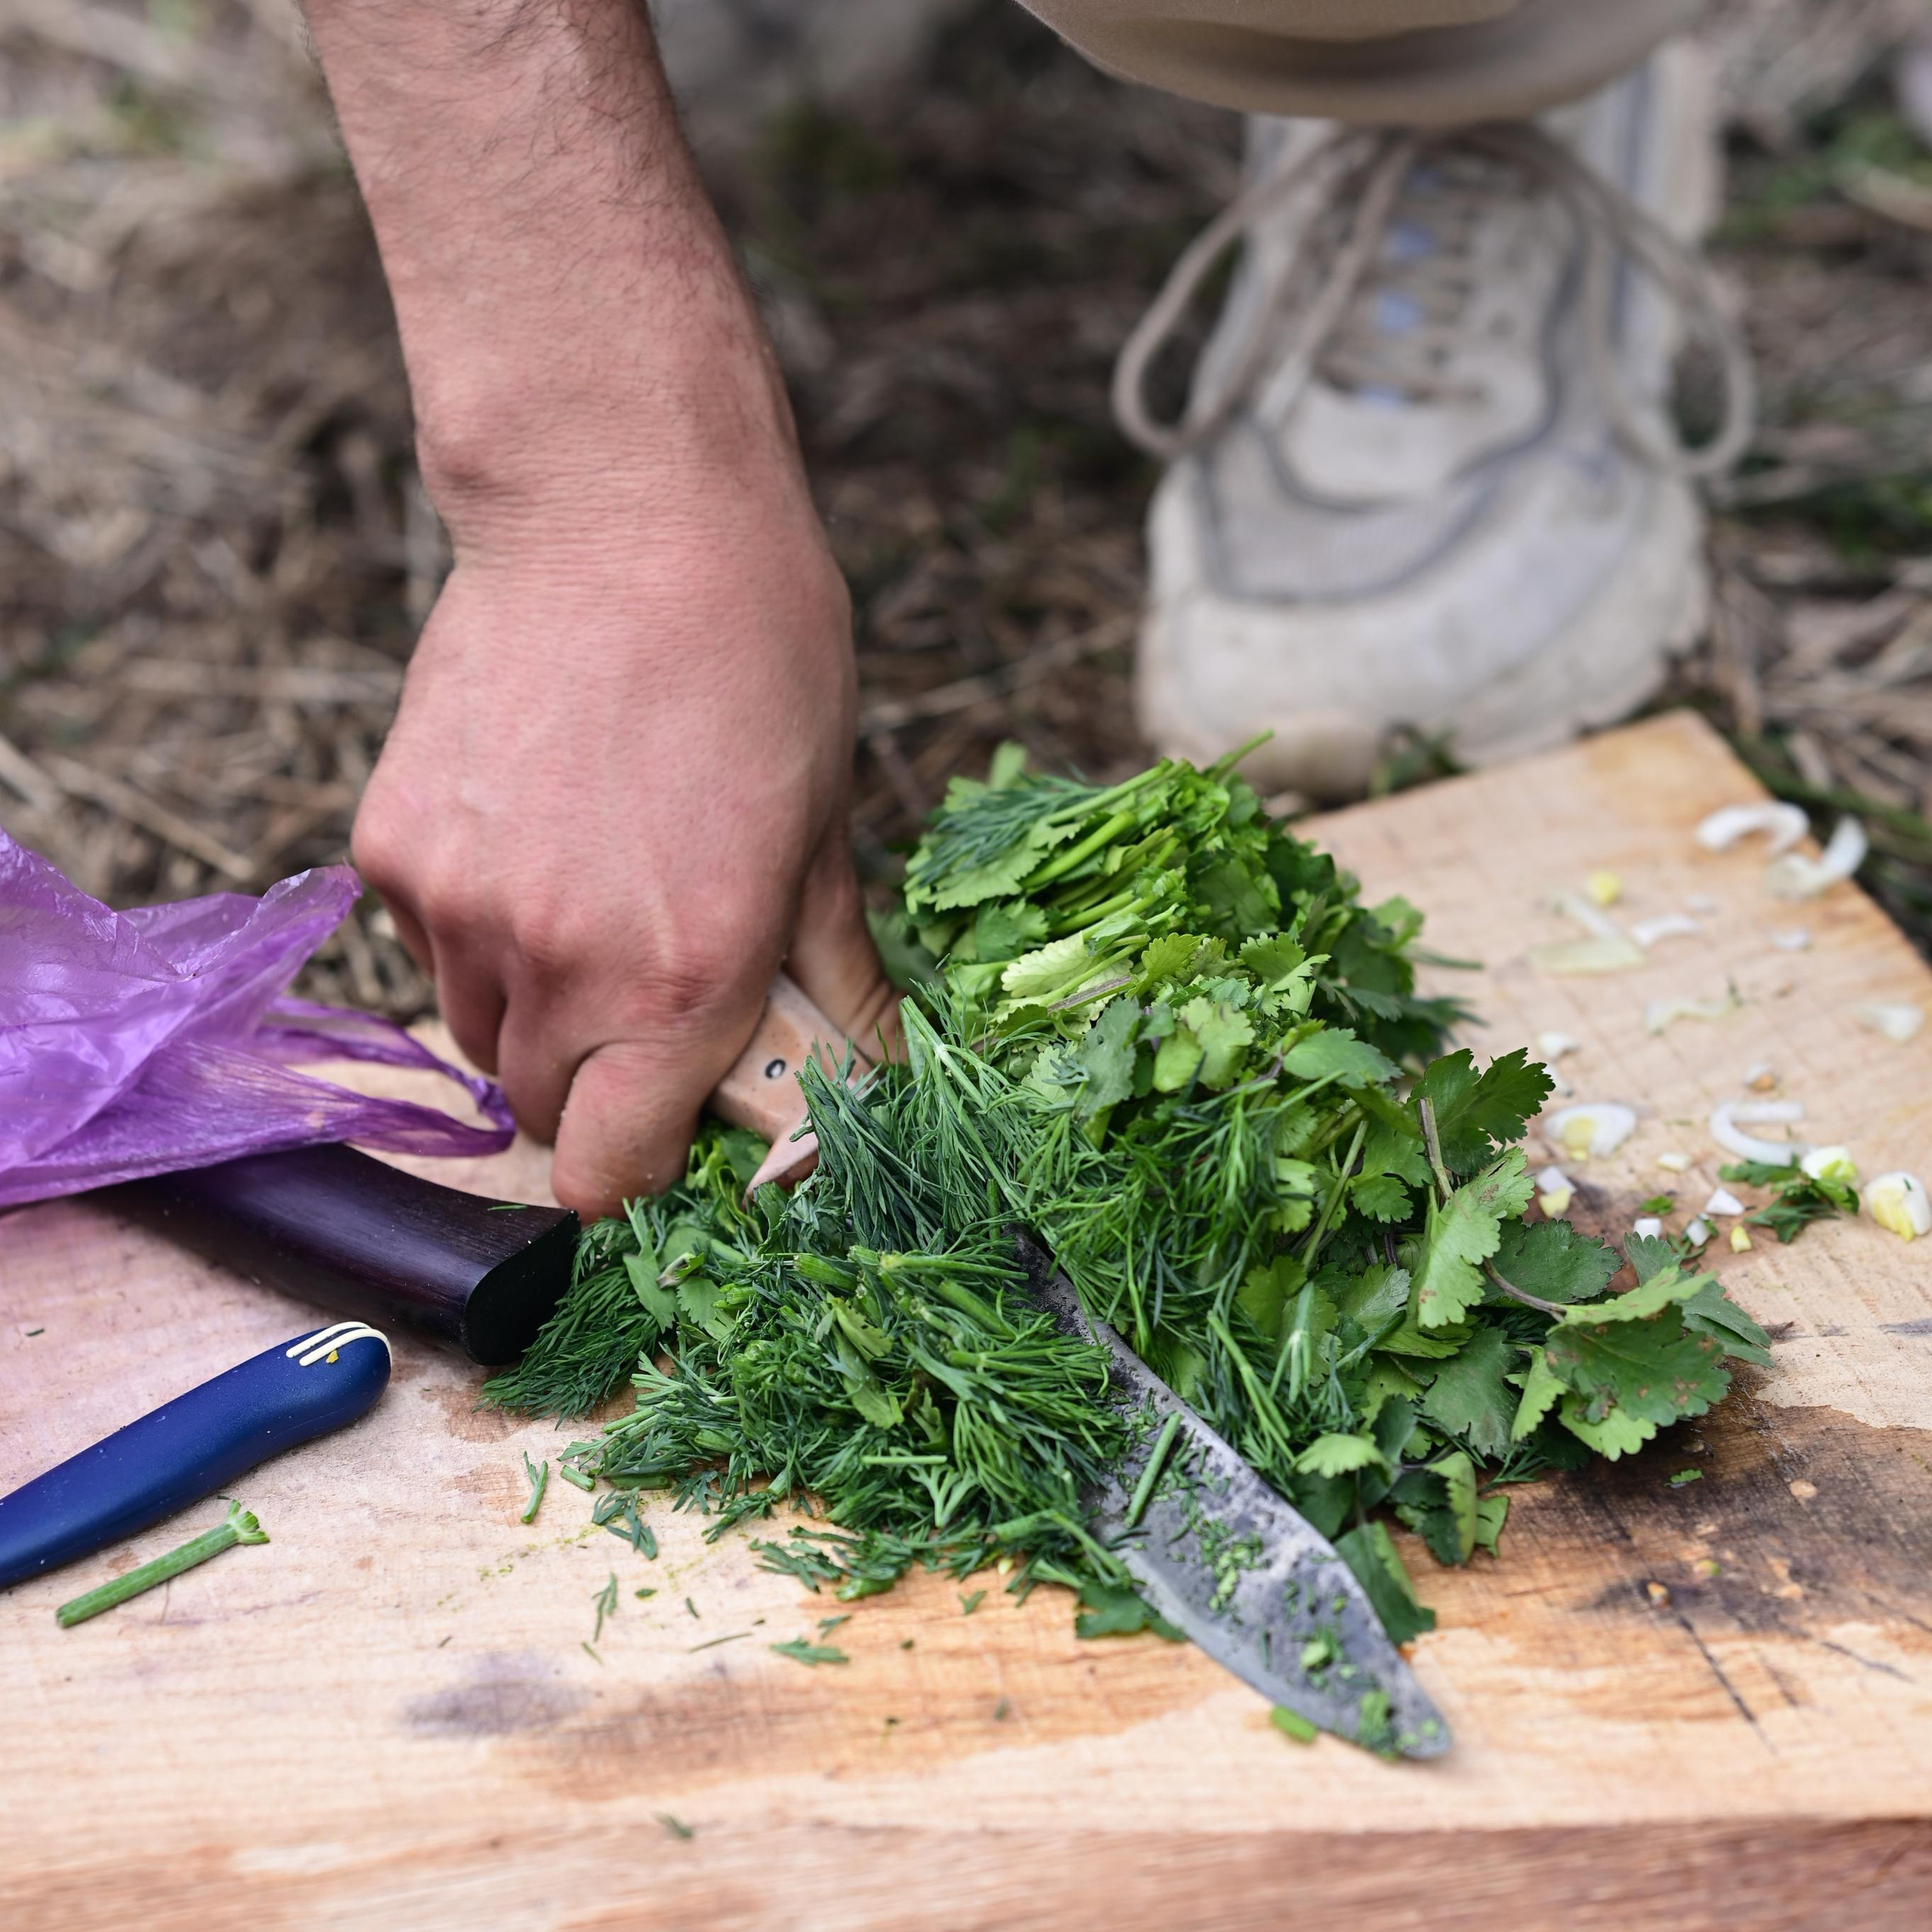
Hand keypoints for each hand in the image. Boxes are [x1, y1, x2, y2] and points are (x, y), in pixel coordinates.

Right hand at [353, 436, 892, 1214]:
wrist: (623, 513)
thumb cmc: (756, 659)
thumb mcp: (824, 833)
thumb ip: (830, 979)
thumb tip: (868, 1074)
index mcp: (682, 980)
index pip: (608, 1175)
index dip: (637, 1168)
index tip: (667, 1127)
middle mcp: (557, 963)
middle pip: (539, 1110)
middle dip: (595, 1081)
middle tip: (650, 991)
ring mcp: (458, 905)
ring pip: (475, 1030)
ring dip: (532, 1007)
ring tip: (593, 895)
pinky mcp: (390, 843)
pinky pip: (428, 943)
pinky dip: (476, 926)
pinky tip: (534, 834)